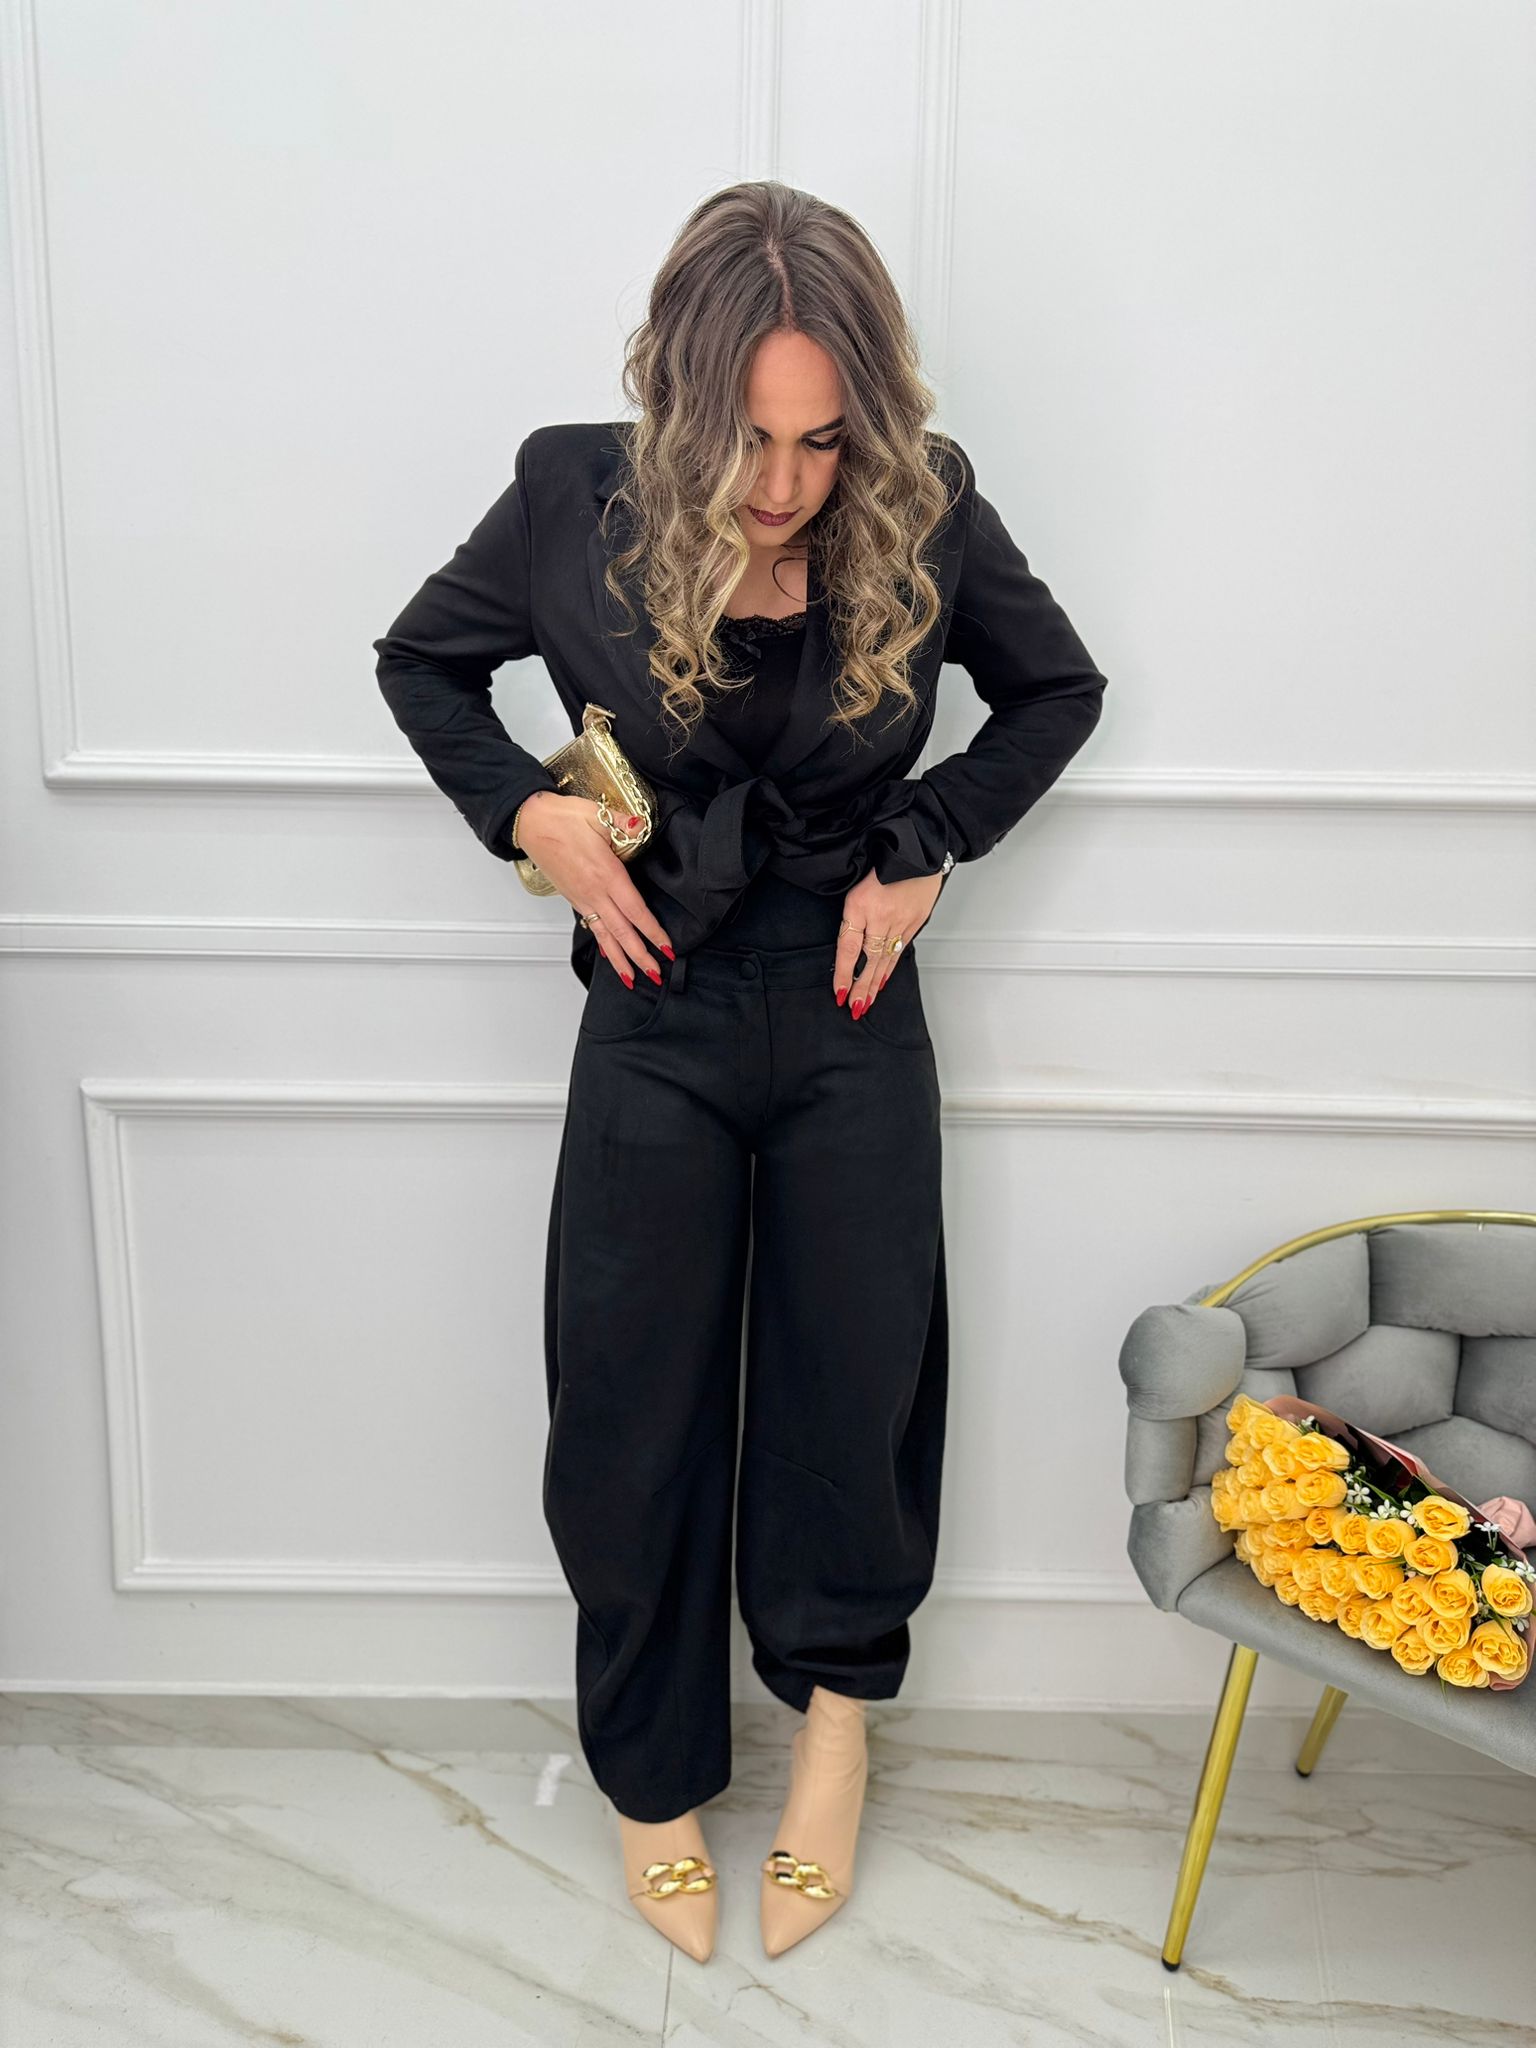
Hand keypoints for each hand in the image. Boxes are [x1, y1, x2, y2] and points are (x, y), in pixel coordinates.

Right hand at [514, 791, 673, 987]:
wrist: (530, 823)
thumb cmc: (561, 819)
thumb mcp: (596, 815)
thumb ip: (624, 824)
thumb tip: (642, 825)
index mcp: (606, 874)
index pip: (635, 910)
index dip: (652, 931)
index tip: (666, 947)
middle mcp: (595, 892)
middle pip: (622, 931)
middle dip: (640, 955)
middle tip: (656, 974)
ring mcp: (583, 898)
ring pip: (606, 936)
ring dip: (621, 959)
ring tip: (633, 979)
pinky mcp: (574, 898)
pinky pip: (592, 927)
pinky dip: (603, 945)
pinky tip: (611, 956)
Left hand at [834, 867, 945, 1016]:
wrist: (919, 850)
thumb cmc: (884, 863)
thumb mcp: (857, 885)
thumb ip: (852, 916)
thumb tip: (847, 947)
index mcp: (860, 905)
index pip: (848, 948)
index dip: (843, 973)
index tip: (839, 993)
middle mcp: (881, 916)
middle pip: (868, 960)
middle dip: (861, 987)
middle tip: (855, 1008)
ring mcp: (900, 920)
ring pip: (884, 959)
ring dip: (875, 984)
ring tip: (867, 1003)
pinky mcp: (915, 921)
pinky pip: (900, 950)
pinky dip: (890, 967)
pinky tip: (883, 981)